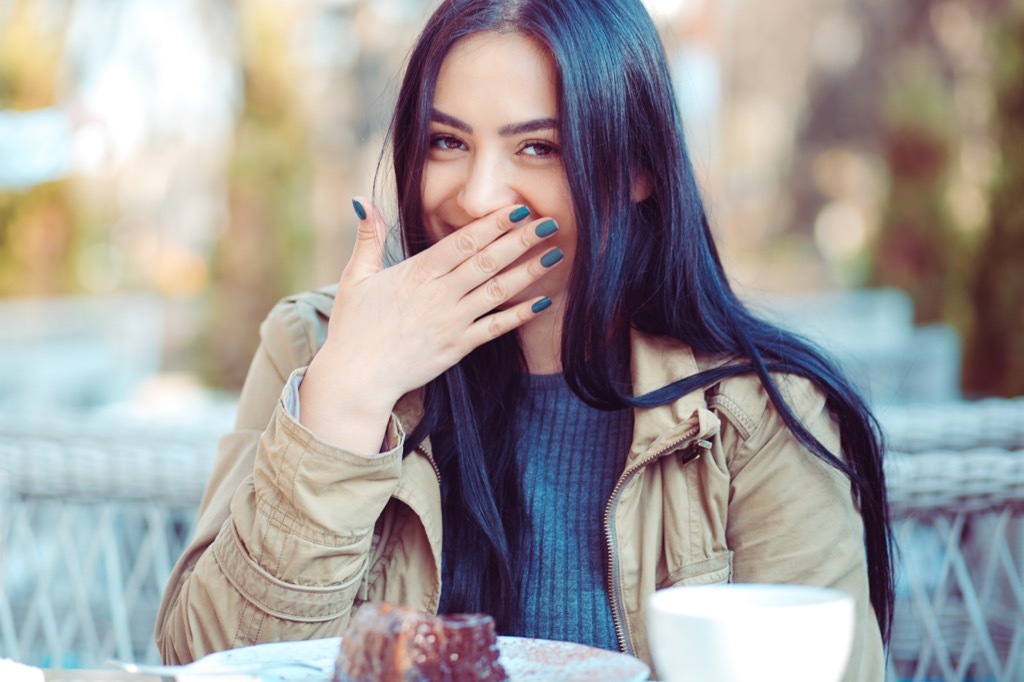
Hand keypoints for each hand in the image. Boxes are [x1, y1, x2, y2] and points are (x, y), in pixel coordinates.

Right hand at [298, 197, 560, 451]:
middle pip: (487, 261)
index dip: (492, 224)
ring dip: (529, 271)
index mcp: (417, 273)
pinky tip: (543, 302)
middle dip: (521, 240)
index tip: (518, 208)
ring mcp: (451, 322)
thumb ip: (367, 237)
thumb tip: (360, 199)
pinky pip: (494, 328)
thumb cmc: (353, 327)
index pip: (462, 242)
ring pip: (497, 291)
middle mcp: (439, 295)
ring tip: (555, 254)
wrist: (357, 378)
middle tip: (550, 222)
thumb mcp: (356, 277)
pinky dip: (520, 315)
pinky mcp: (457, 347)